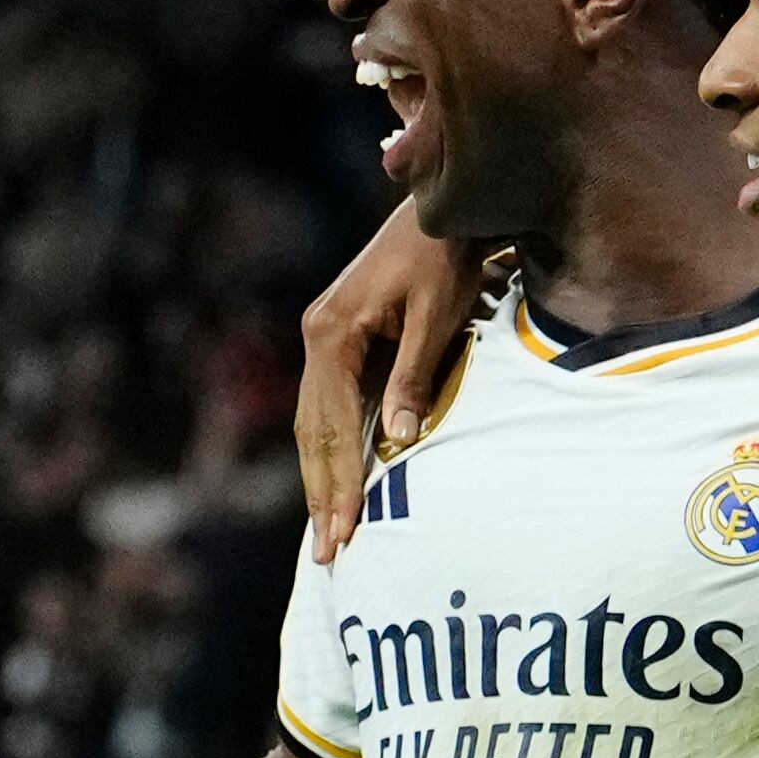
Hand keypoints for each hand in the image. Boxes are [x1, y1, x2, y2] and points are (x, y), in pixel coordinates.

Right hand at [294, 207, 499, 558]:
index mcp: (332, 333)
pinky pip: (331, 407)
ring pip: (316, 424)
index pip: (330, 426)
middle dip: (322, 495)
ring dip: (323, 480)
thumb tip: (398, 443)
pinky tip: (339, 484)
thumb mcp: (437, 315)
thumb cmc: (445, 255)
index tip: (344, 532)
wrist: (443, 205)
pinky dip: (334, 450)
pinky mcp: (341, 340)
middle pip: (313, 432)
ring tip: (329, 533)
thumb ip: (414, 378)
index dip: (337, 483)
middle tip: (329, 553)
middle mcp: (318, 337)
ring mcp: (325, 338)